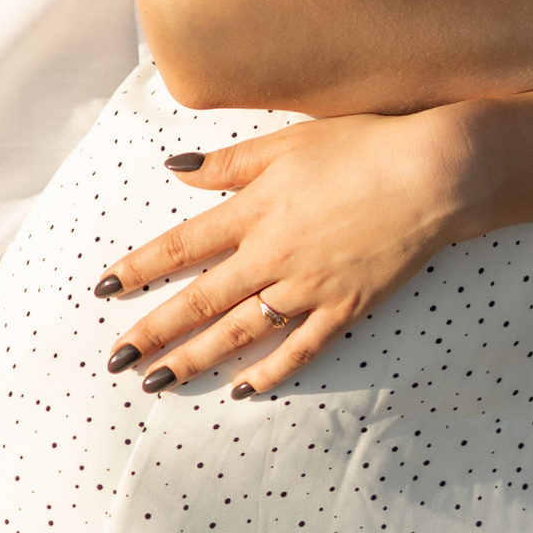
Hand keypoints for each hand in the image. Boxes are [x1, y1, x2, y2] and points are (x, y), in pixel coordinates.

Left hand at [93, 112, 474, 398]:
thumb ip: (228, 161)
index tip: (101, 289)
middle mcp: (271, 256)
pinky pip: (299, 349)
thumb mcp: (286, 142)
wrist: (431, 175)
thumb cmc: (360, 145)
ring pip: (238, 334)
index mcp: (253, 211)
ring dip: (194, 360)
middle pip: (198, 301)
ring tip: (158, 383)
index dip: (138, 269)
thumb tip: (175, 169)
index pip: (180, 247)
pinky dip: (269, 372)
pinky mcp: (344, 308)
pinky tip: (242, 390)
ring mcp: (307, 288)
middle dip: (152, 333)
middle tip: (114, 361)